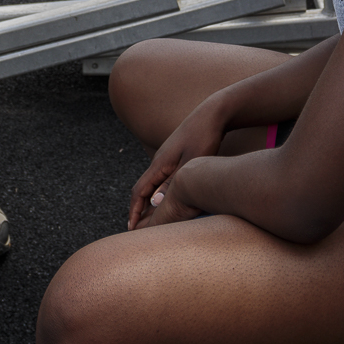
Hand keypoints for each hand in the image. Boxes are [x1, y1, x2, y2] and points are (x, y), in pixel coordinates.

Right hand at [127, 101, 227, 229]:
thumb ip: (173, 183)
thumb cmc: (204, 137)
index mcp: (160, 163)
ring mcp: (166, 157)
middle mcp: (159, 161)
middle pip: (142, 188)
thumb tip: (154, 203)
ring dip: (148, 201)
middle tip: (137, 229)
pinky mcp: (175, 155)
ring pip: (152, 183)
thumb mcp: (191, 163)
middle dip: (138, 209)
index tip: (131, 228)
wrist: (212, 114)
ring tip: (149, 219)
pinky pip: (161, 177)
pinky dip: (158, 192)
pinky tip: (165, 198)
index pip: (139, 191)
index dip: (134, 211)